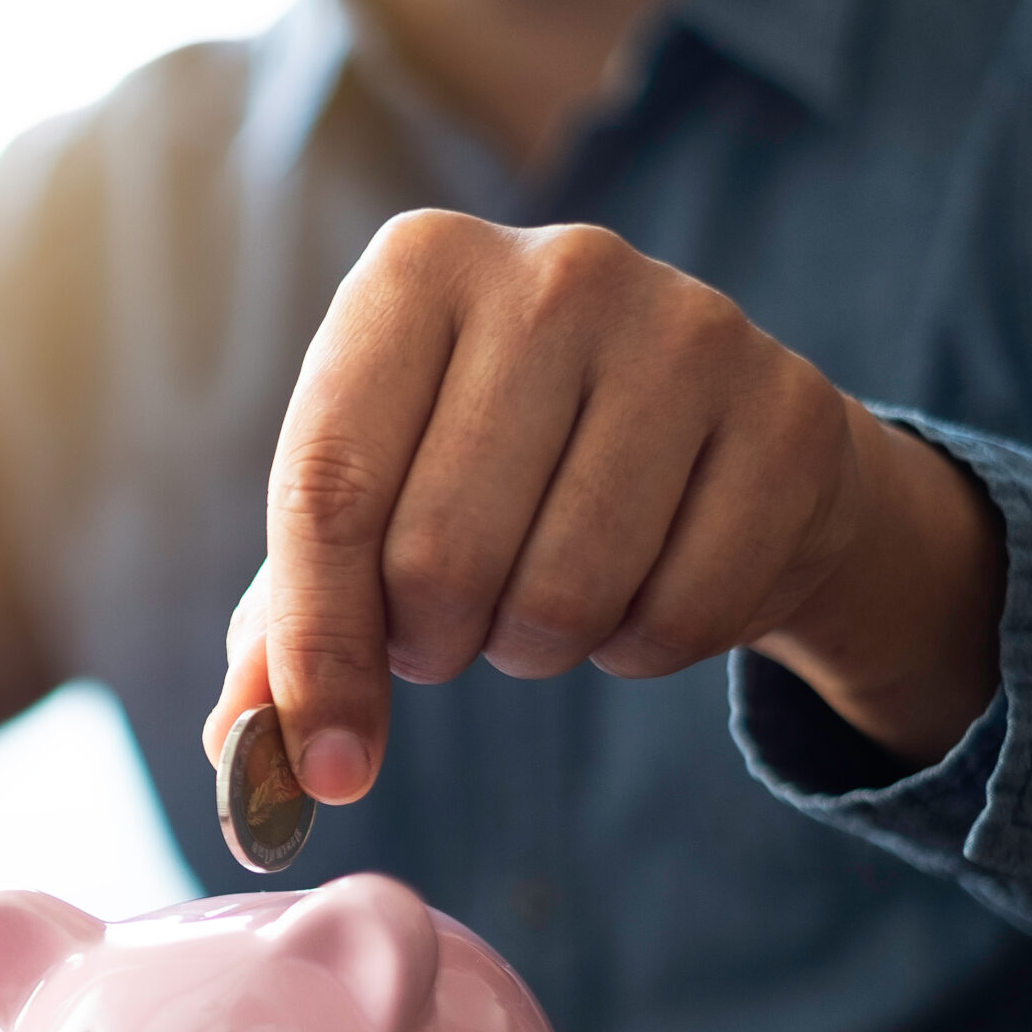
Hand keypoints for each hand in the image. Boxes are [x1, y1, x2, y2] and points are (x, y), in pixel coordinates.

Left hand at [203, 211, 1004, 796]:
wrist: (717, 440)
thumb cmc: (498, 472)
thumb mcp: (373, 511)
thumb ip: (288, 623)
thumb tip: (241, 746)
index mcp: (415, 269)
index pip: (330, 487)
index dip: (318, 646)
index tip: (325, 763)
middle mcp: (551, 270)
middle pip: (439, 553)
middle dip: (431, 642)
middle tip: (449, 627)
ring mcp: (686, 330)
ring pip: (562, 595)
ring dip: (534, 648)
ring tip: (540, 594)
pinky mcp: (790, 415)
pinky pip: (680, 615)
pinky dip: (641, 646)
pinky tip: (645, 579)